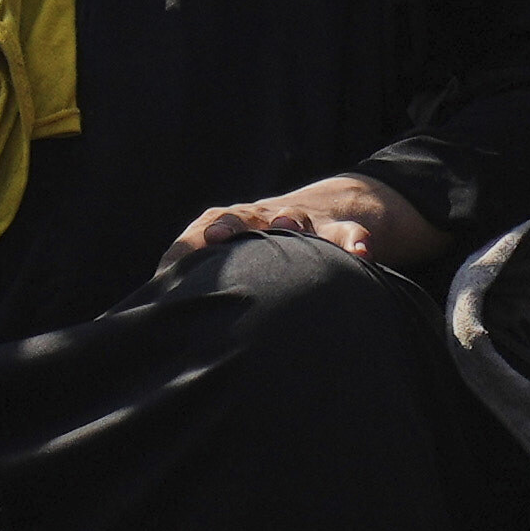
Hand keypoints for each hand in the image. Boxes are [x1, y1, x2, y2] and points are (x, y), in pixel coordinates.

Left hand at [174, 170, 446, 278]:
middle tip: (220, 235)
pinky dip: (356, 241)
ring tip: (289, 226)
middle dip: (232, 224)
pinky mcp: (338, 231)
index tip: (183, 255)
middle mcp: (263, 221)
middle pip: (243, 218)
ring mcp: (301, 223)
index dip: (194, 241)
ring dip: (289, 221)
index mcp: (231, 228)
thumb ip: (202, 281)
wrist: (318, 215)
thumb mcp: (230, 261)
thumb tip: (166, 316)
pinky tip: (363, 254)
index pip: (207, 230)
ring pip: (295, 218)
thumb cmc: (259, 253)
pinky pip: (350, 235)